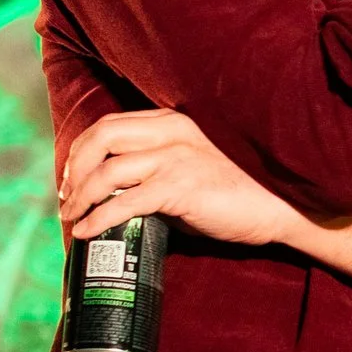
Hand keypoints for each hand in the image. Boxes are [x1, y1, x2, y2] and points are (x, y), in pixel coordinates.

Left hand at [58, 109, 303, 247]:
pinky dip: (98, 217)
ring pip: (106, 170)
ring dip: (80, 196)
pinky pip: (124, 201)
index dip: (82, 151)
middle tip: (66, 197)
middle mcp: (172, 133)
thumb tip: (122, 195)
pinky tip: (87, 230)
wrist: (285, 207)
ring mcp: (176, 158)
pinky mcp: (181, 188)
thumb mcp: (196, 168)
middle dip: (73, 169)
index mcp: (174, 121)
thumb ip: (161, 169)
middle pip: (100, 139)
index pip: (110, 125)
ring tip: (72, 218)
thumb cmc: (243, 192)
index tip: (71, 177)